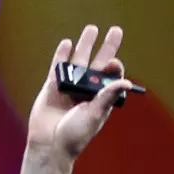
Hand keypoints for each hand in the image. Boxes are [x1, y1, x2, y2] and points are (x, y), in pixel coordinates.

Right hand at [16, 24, 137, 173]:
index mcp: (100, 98)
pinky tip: (67, 43)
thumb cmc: (74, 135)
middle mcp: (86, 90)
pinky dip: (62, 55)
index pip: (111, 77)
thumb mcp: (94, 115)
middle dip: (107, 46)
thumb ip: (107, 97)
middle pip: (99, 63)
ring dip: (85, 44)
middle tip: (116, 30)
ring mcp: (69, 86)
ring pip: (79, 61)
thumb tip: (125, 81)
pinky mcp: (52, 86)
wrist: (49, 144)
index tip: (113, 63)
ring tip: (91, 29)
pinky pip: (58, 67)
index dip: (114, 67)